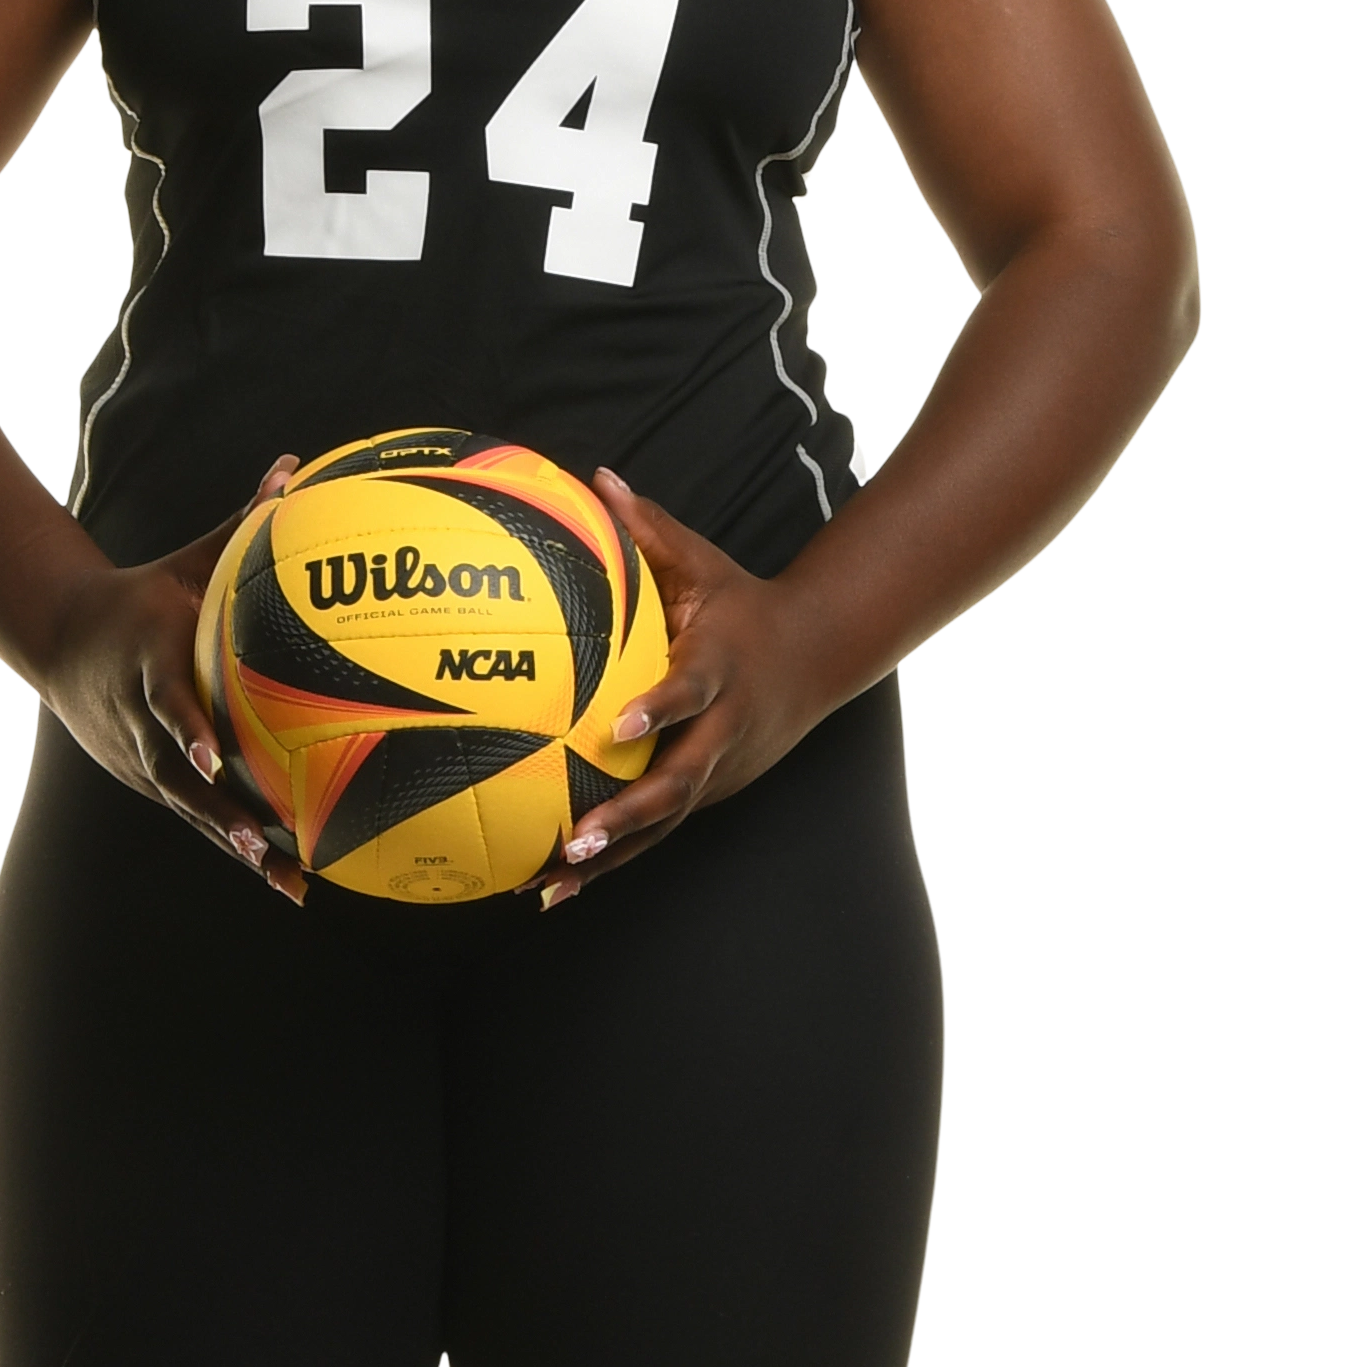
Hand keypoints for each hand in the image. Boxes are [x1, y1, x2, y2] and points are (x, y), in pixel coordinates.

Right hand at [40, 456, 307, 898]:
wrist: (61, 639)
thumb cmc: (141, 596)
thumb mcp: (184, 560)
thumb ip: (244, 520)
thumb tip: (294, 466)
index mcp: (148, 666)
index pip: (164, 702)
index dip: (187, 730)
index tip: (215, 758)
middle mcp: (138, 722)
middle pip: (178, 776)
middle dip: (220, 814)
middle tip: (263, 842)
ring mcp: (139, 759)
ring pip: (190, 810)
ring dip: (237, 844)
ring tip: (289, 881)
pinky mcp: (149, 779)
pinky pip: (197, 815)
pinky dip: (236, 842)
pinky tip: (288, 877)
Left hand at [539, 470, 834, 909]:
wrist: (816, 658)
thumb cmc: (744, 607)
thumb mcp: (706, 564)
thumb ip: (649, 529)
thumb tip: (597, 477)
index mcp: (719, 672)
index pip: (688, 693)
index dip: (656, 710)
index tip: (614, 729)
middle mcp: (723, 732)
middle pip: (677, 782)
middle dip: (627, 815)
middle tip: (576, 839)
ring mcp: (718, 772)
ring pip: (664, 823)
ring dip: (611, 857)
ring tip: (549, 883)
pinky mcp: (708, 796)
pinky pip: (657, 834)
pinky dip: (613, 864)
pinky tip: (551, 890)